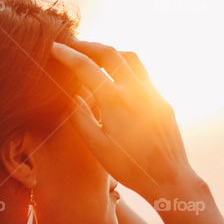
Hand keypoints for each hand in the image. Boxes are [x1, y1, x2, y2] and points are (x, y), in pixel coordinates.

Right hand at [50, 38, 198, 204]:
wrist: (169, 178)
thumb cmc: (129, 169)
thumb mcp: (97, 147)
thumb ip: (81, 118)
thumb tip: (72, 96)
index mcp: (116, 102)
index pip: (86, 68)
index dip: (67, 55)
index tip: (54, 47)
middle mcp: (136, 91)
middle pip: (110, 53)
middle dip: (88, 46)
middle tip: (73, 45)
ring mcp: (152, 93)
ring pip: (130, 58)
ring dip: (110, 52)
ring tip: (95, 56)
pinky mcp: (162, 100)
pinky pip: (142, 74)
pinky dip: (125, 67)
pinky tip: (116, 77)